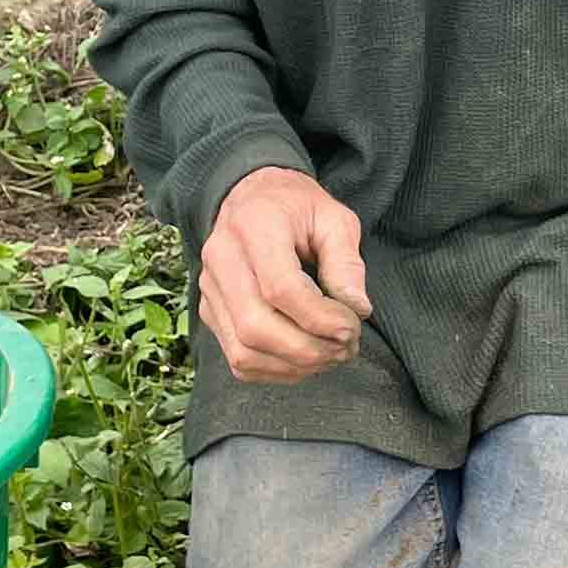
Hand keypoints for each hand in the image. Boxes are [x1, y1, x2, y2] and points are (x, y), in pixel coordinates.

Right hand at [199, 167, 372, 382]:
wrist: (253, 196)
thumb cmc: (298, 208)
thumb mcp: (334, 219)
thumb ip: (346, 262)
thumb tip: (358, 310)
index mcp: (254, 227)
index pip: (279, 289)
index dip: (319, 318)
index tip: (352, 325)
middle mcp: (221, 259)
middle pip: (255, 327)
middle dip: (308, 349)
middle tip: (346, 347)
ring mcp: (209, 290)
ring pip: (243, 351)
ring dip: (294, 365)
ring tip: (332, 355)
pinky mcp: (210, 312)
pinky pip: (238, 358)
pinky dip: (276, 370)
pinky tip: (306, 359)